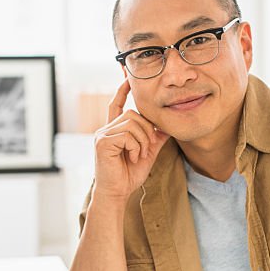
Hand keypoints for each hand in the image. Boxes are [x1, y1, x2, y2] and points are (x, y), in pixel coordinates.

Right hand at [92, 80, 169, 199]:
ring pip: (132, 123)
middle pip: (133, 113)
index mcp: (114, 130)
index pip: (116, 105)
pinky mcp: (102, 142)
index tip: (126, 77)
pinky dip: (135, 147)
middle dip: (146, 131)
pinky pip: (127, 134)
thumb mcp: (147, 154)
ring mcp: (102, 135)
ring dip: (142, 140)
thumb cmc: (128, 176)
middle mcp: (105, 129)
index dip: (121, 90)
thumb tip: (167, 127)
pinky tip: (131, 157)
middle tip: (146, 149)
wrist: (117, 193)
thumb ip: (155, 139)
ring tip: (138, 155)